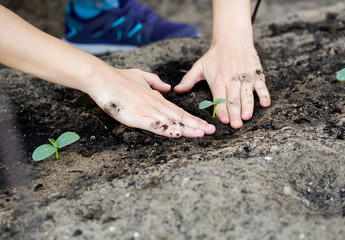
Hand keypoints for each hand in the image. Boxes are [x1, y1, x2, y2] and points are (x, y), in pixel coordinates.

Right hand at [86, 67, 214, 137]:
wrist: (102, 78)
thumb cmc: (119, 77)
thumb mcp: (140, 76)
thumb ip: (155, 81)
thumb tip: (168, 87)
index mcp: (156, 97)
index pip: (178, 110)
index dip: (192, 118)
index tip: (205, 125)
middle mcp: (154, 104)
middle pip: (178, 117)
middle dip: (196, 125)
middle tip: (212, 131)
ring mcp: (146, 110)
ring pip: (170, 121)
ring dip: (186, 129)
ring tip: (201, 134)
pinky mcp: (135, 117)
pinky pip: (153, 125)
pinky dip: (165, 130)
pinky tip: (176, 134)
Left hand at [174, 42, 270, 128]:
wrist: (232, 38)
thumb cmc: (215, 55)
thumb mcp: (199, 66)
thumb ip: (188, 80)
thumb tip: (176, 90)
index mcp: (218, 80)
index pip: (219, 99)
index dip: (221, 110)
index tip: (223, 121)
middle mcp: (232, 80)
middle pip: (233, 100)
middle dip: (234, 113)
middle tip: (235, 126)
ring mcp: (246, 77)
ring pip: (247, 95)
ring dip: (247, 106)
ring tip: (246, 117)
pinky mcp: (257, 74)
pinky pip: (262, 86)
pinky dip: (264, 94)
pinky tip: (265, 104)